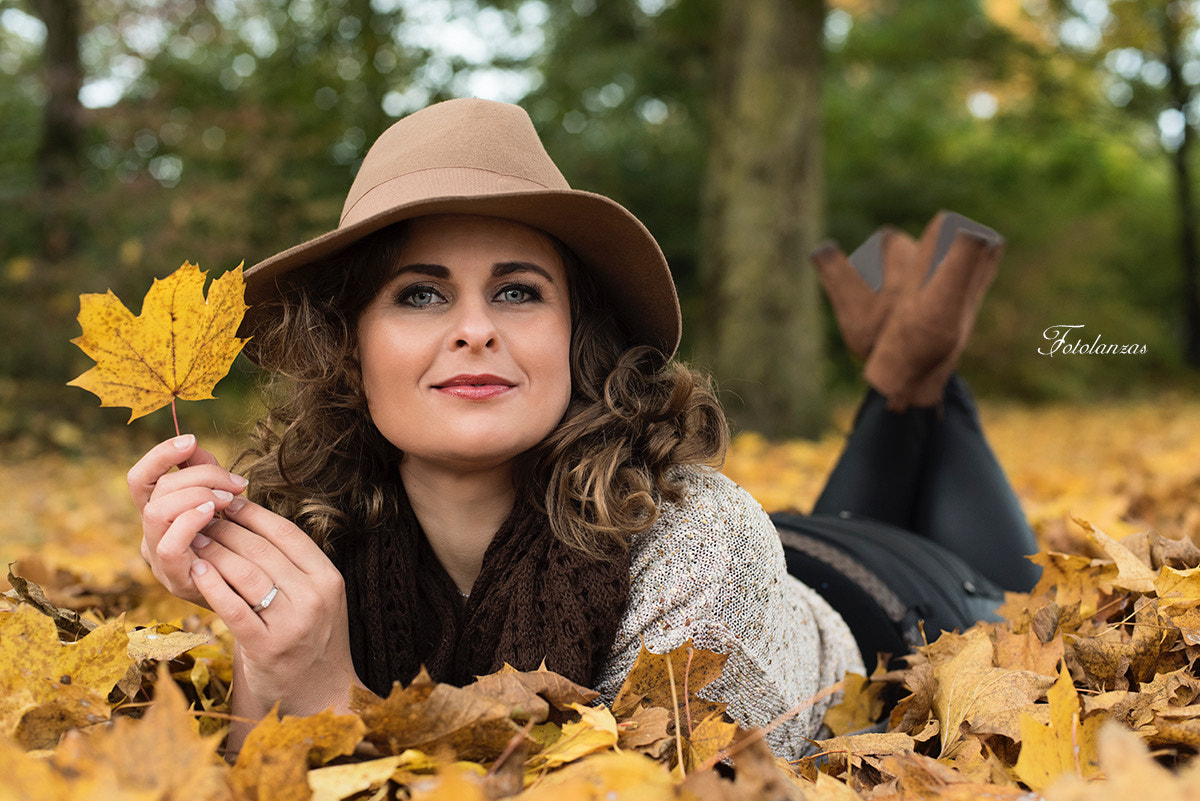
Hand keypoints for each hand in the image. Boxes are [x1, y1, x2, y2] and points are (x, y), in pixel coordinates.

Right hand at [129, 433, 249, 607]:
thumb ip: (205, 474)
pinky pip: (169, 545)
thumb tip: (193, 445)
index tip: (191, 441)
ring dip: (195, 496)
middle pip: (158, 490)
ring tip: (226, 499)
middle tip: (234, 484)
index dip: (160, 455)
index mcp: (158, 513)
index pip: (140, 478)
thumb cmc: (235, 544)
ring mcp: (159, 558)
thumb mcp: (219, 503)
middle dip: (200, 476)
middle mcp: (151, 534)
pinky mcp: (175, 578)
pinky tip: (214, 515)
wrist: (252, 592)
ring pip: (156, 512)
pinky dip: (191, 522)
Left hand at [130, 434, 362, 725]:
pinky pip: (234, 609)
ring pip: (246, 575)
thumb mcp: (315, 597)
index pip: (287, 534)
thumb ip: (291, 565)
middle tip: (201, 517)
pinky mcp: (268, 647)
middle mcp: (315, 598)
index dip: (255, 514)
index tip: (229, 501)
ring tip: (195, 540)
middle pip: (263, 551)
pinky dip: (212, 586)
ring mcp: (293, 623)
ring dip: (216, 553)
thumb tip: (250, 521)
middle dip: (227, 530)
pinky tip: (196, 572)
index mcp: (328, 578)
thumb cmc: (308, 638)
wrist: (318, 694)